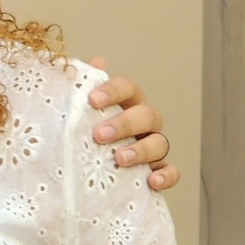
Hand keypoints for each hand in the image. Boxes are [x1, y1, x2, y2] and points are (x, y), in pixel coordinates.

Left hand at [86, 58, 177, 192]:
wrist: (79, 171)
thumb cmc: (78, 133)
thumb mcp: (73, 112)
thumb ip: (79, 88)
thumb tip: (94, 61)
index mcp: (125, 103)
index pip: (127, 88)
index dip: (113, 91)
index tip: (92, 100)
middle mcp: (143, 123)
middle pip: (147, 115)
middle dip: (124, 124)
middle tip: (99, 135)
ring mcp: (152, 147)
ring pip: (160, 143)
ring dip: (141, 150)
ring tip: (119, 159)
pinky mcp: (157, 171)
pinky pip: (171, 172)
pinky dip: (167, 176)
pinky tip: (152, 182)